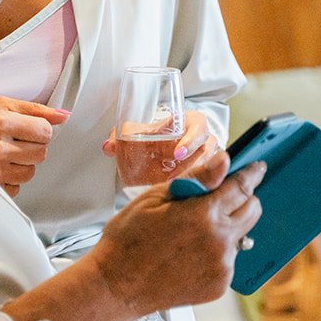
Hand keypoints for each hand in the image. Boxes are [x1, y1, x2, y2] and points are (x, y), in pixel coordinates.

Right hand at [0, 97, 70, 196]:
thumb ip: (33, 109)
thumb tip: (64, 115)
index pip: (45, 131)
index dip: (39, 130)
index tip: (25, 129)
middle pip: (41, 153)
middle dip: (30, 147)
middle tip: (11, 142)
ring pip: (30, 172)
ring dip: (20, 165)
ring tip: (0, 155)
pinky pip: (16, 188)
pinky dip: (9, 180)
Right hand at [88, 160, 264, 315]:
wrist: (116, 286)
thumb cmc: (128, 241)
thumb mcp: (155, 198)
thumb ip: (197, 178)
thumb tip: (224, 161)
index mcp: (204, 214)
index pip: (242, 186)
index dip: (251, 173)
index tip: (257, 167)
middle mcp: (219, 241)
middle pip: (252, 210)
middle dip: (242, 199)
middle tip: (218, 199)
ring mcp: (222, 266)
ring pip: (240, 236)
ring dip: (226, 228)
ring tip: (192, 234)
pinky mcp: (219, 285)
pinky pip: (228, 260)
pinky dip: (216, 254)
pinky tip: (189, 255)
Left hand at [101, 109, 223, 184]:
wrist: (159, 151)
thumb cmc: (153, 138)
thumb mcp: (138, 134)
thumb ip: (120, 138)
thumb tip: (109, 147)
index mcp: (190, 123)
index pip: (199, 125)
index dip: (192, 139)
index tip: (177, 154)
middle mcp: (203, 139)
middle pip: (208, 149)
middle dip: (195, 164)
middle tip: (175, 178)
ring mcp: (208, 158)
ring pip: (212, 167)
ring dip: (197, 178)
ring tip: (177, 190)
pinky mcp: (209, 174)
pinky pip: (211, 179)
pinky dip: (200, 187)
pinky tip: (185, 197)